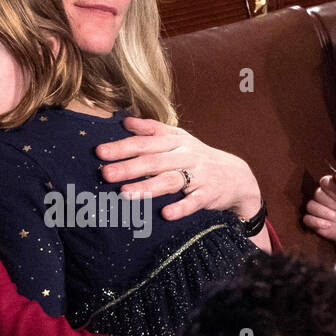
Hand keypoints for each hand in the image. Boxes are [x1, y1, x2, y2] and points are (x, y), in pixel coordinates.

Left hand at [95, 116, 263, 222]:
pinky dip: (181, 208)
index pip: (145, 143)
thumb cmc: (198, 157)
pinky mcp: (209, 194)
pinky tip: (166, 214)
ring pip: (170, 180)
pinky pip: (194, 201)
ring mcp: (198, 175)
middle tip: (105, 173)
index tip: (100, 152)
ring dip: (147, 187)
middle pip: (154, 161)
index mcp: (176, 142)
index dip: (122, 147)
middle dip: (128, 167)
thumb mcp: (179, 138)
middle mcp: (186, 155)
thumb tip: (126, 120)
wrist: (235, 176)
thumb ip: (152, 130)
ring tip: (124, 194)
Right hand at [302, 174, 335, 254]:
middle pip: (318, 194)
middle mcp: (322, 196)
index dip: (332, 188)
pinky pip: (307, 219)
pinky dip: (317, 222)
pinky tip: (329, 225)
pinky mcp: (312, 221)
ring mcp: (315, 208)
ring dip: (325, 212)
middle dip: (332, 203)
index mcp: (332, 187)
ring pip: (311, 206)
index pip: (325, 181)